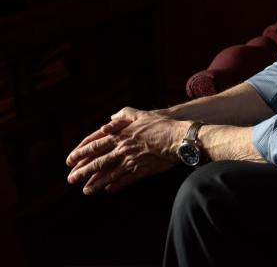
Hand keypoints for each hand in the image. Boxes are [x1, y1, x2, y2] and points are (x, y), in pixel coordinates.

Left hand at [66, 107, 185, 194]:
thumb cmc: (161, 124)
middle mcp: (122, 149)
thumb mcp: (141, 114)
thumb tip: (110, 118)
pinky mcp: (141, 170)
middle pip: (97, 161)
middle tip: (70, 179)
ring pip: (108, 174)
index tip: (70, 160)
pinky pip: (124, 180)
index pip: (94, 144)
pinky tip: (107, 191)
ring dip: (95, 183)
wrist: (178, 138)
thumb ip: (124, 115)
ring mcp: (131, 161)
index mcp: (120, 135)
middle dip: (82, 171)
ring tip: (85, 190)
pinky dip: (115, 186)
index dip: (80, 153)